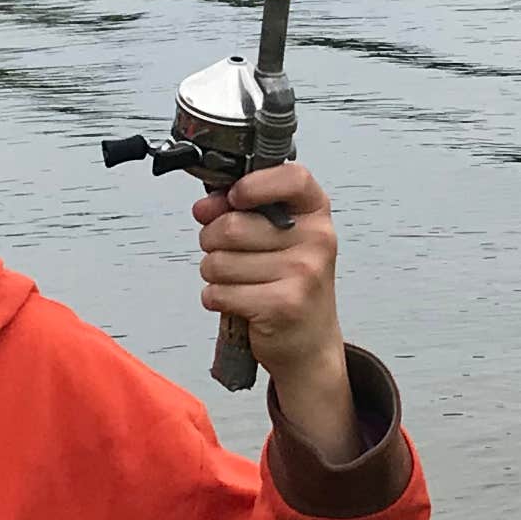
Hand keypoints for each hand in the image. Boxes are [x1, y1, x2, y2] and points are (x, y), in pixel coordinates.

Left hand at [196, 162, 353, 450]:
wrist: (310, 342)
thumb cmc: (288, 283)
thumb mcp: (278, 238)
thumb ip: (242, 211)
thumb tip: (203, 207)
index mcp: (316, 213)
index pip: (291, 177)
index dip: (253, 184)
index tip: (234, 198)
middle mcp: (316, 239)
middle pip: (232, 224)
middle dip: (212, 241)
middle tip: (227, 254)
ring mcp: (304, 273)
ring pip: (219, 261)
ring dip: (213, 273)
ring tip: (236, 281)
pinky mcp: (284, 305)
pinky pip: (220, 291)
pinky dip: (216, 298)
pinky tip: (237, 301)